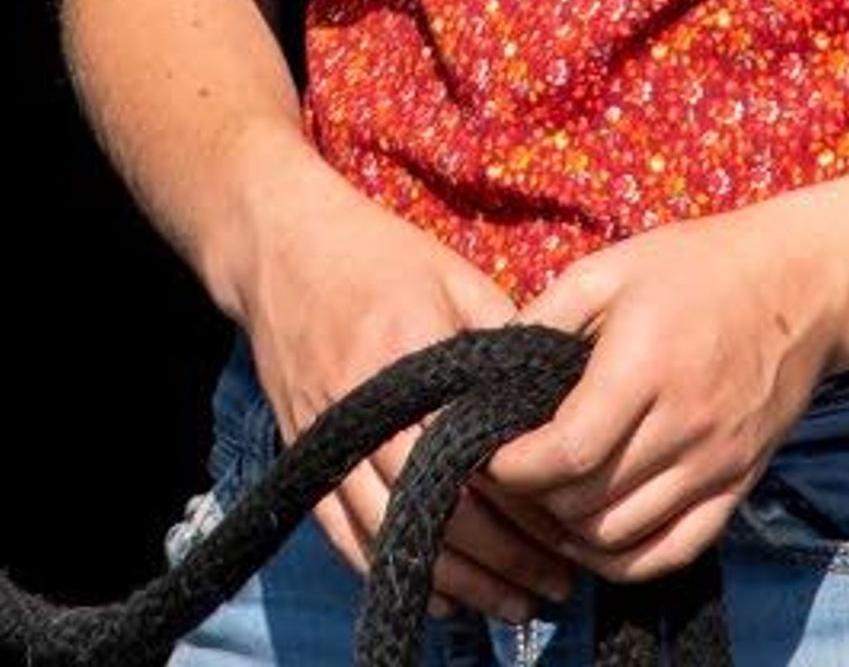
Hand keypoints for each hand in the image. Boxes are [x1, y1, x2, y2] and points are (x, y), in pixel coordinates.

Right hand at [233, 161, 583, 624]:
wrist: (276, 242)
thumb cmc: (378, 255)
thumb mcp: (455, 278)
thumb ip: (506, 343)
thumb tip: (567, 406)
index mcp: (409, 357)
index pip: (474, 460)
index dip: (526, 510)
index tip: (571, 538)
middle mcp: (364, 405)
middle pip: (436, 509)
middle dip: (502, 560)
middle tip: (554, 587)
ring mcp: (326, 433)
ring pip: (392, 533)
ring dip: (455, 581)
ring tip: (511, 605)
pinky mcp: (302, 450)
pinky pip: (342, 532)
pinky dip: (390, 569)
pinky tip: (438, 598)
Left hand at [475, 202, 848, 583]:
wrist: (802, 287)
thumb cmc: (696, 267)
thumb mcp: (608, 270)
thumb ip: (545, 318)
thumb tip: (489, 371)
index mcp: (644, 368)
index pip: (566, 452)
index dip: (513, 467)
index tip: (485, 454)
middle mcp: (684, 427)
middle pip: (587, 501)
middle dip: (530, 499)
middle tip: (503, 480)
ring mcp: (717, 464)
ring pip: (622, 536)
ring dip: (569, 532)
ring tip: (540, 503)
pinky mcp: (739, 486)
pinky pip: (674, 551)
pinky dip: (624, 561)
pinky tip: (591, 539)